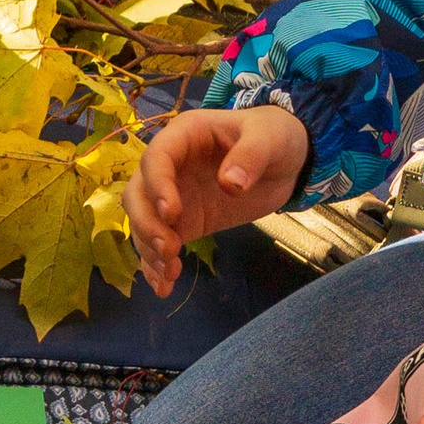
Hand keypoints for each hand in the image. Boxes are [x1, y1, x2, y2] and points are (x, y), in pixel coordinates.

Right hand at [125, 105, 308, 293]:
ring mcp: (173, 196)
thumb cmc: (274, 137)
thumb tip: (230, 184)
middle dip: (147, 223)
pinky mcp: (184, 222)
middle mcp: (170, 166)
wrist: (285, 160)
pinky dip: (157, 265)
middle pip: (138, 193)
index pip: (156, 158)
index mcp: (184, 136)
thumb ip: (251, 156)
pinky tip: (164, 286)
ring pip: (143, 222)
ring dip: (149, 248)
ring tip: (171, 271)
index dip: (157, 185)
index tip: (172, 214)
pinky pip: (159, 243)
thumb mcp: (269, 138)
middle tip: (169, 248)